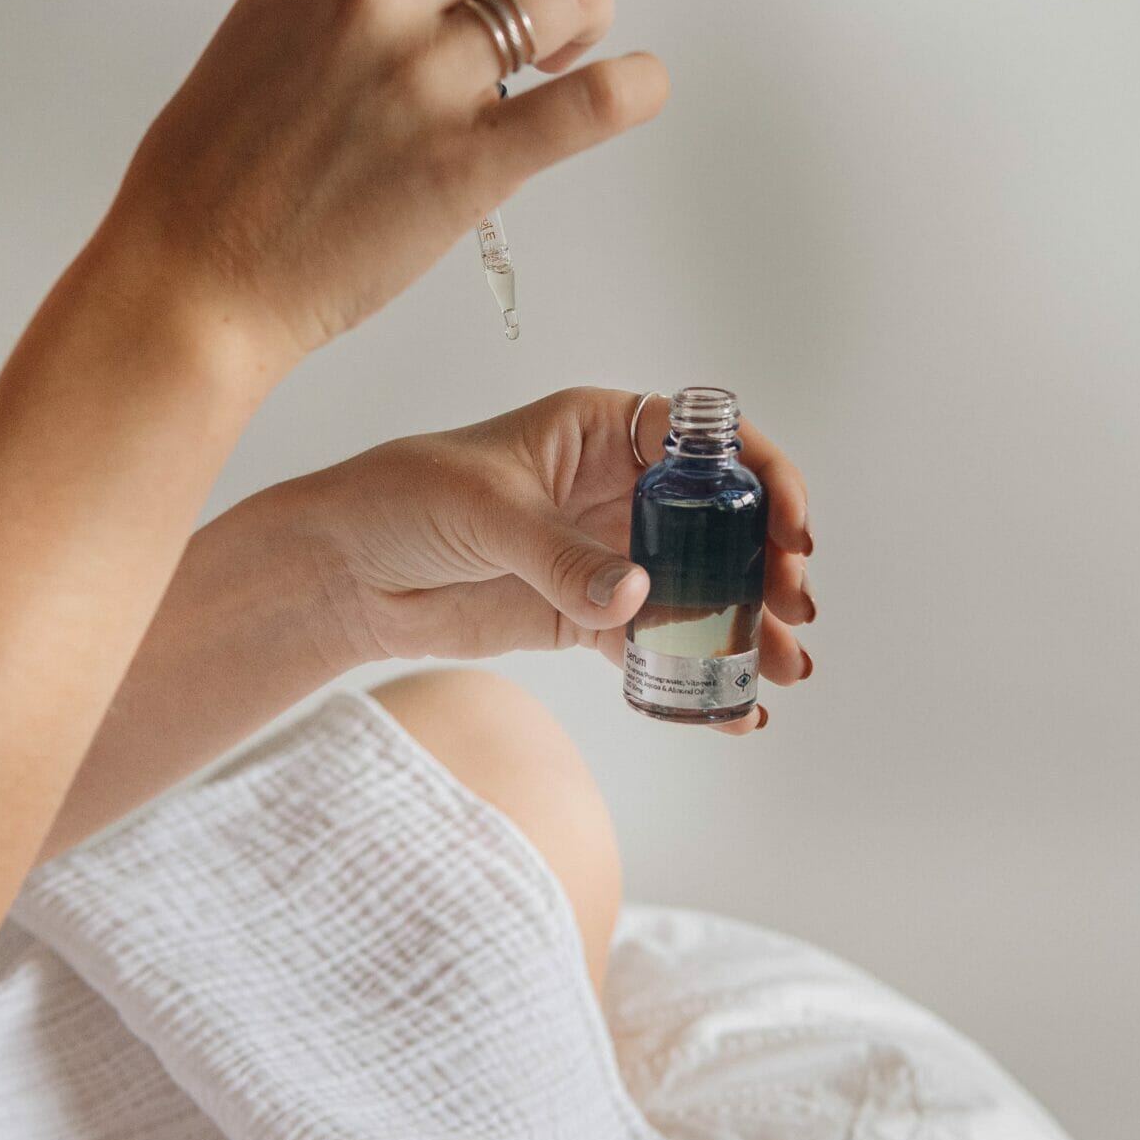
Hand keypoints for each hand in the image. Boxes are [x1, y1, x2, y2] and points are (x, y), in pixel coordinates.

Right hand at [99, 0, 667, 375]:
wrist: (193, 280)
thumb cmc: (208, 185)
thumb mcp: (255, 44)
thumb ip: (331, 10)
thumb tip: (410, 11)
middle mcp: (378, 1)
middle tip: (542, 27)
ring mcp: (428, 77)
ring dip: (580, 17)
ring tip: (573, 55)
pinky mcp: (470, 159)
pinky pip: (589, 101)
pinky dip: (634, 86)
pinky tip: (643, 85)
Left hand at [304, 386, 814, 735]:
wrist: (344, 569)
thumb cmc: (405, 498)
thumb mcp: (487, 512)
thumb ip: (562, 555)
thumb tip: (636, 595)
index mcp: (604, 430)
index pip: (708, 442)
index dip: (762, 477)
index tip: (790, 526)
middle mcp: (618, 487)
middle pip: (719, 520)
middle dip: (768, 561)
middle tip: (796, 608)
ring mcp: (606, 553)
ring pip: (699, 586)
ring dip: (746, 624)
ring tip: (785, 668)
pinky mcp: (585, 614)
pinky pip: (655, 643)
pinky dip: (695, 674)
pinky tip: (732, 708)